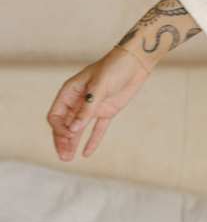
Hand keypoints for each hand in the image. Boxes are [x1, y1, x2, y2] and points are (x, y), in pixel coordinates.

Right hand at [46, 47, 154, 162]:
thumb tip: (74, 129)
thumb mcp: (100, 87)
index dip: (60, 128)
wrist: (135, 63)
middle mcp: (78, 101)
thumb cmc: (114, 68)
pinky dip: (92, 140)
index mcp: (70, 92)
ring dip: (73, 143)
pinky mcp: (106, 112)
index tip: (69, 136)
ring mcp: (92, 107)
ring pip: (78, 129)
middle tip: (64, 157)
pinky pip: (97, 129)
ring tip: (68, 159)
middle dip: (63, 141)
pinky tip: (87, 153)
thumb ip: (87, 108)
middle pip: (65, 125)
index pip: (56, 115)